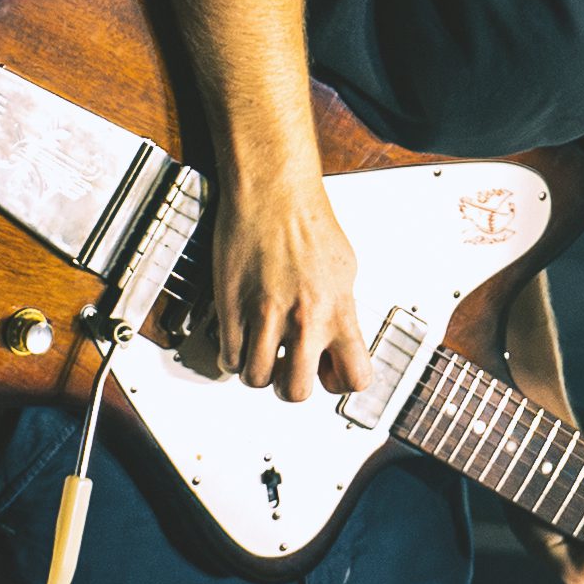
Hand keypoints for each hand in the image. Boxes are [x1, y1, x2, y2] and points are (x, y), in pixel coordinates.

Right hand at [209, 174, 373, 400]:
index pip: (354, 379)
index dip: (339, 384)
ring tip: (259, 353)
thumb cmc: (308, 221)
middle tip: (285, 369)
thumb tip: (339, 335)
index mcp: (338, 313)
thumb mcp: (345, 271)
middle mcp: (304, 320)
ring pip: (256, 379)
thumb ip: (342, 310)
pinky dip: (232, 357)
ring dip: (256, 373)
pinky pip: (228, 357)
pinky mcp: (232, 307)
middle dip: (288, 385)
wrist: (273, 190)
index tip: (327, 374)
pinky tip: (239, 340)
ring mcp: (265, 316)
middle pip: (295, 392)